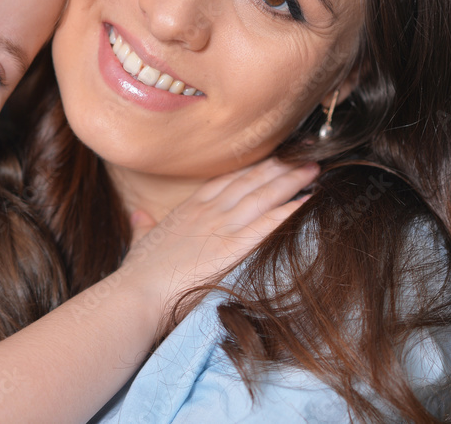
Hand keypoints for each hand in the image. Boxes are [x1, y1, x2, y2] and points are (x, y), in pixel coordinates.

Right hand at [119, 158, 316, 321]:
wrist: (137, 293)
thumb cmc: (138, 274)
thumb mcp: (140, 242)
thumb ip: (143, 225)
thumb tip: (139, 214)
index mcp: (188, 209)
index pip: (225, 181)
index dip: (249, 169)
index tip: (269, 160)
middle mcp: (207, 212)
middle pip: (248, 181)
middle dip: (276, 168)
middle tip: (301, 156)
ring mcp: (220, 227)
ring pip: (261, 196)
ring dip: (289, 181)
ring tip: (312, 169)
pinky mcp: (231, 248)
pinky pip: (266, 224)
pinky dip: (288, 211)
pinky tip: (307, 202)